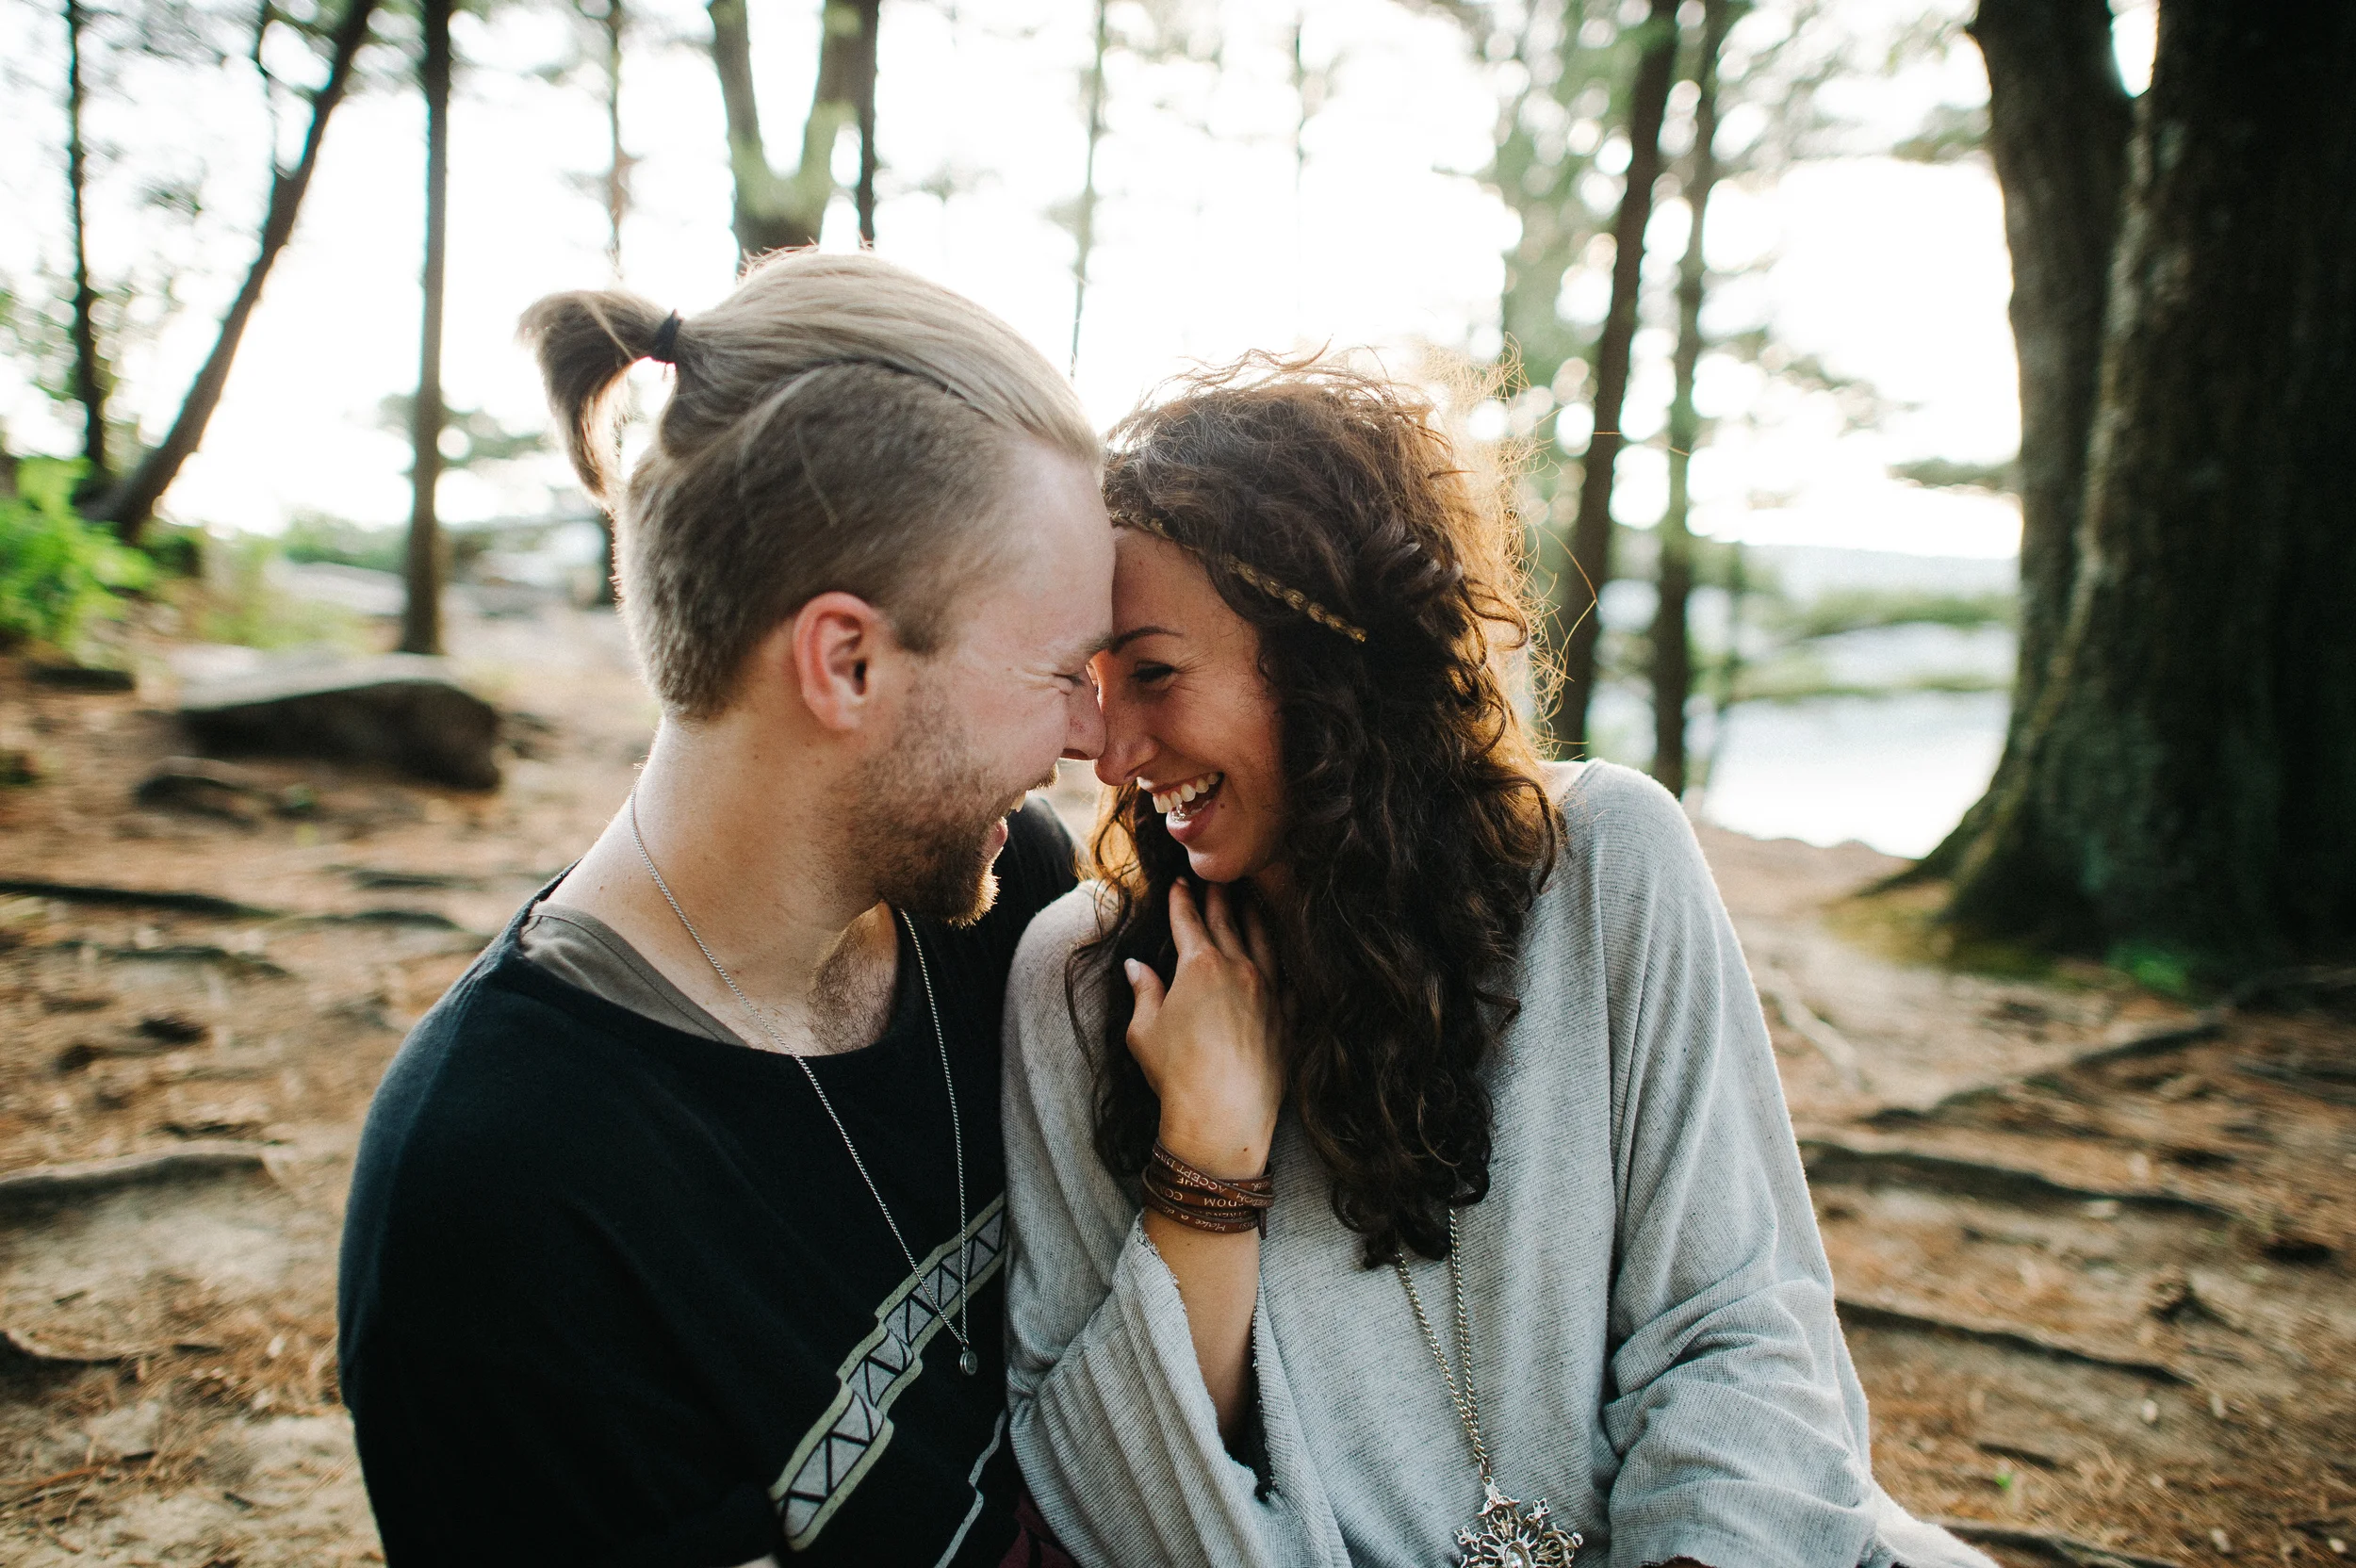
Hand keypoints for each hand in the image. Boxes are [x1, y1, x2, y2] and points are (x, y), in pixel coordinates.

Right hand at [1122, 882, 1283, 1179]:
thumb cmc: (1176, 1074)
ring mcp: (1269, 991)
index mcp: (1198, 966)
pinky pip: (1289, 978)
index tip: (1181, 882)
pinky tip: (1283, 956)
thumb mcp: (1144, 1031)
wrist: (1223, 1116)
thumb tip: (1135, 967)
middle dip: (1220, 897)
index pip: (1189, 921)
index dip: (1183, 899)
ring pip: (1264, 942)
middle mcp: (1238, 969)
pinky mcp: (1288, 1017)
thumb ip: (1144, 992)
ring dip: (1256, 918)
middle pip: (1228, 922)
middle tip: (1218, 879)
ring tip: (1253, 902)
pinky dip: (1283, 962)